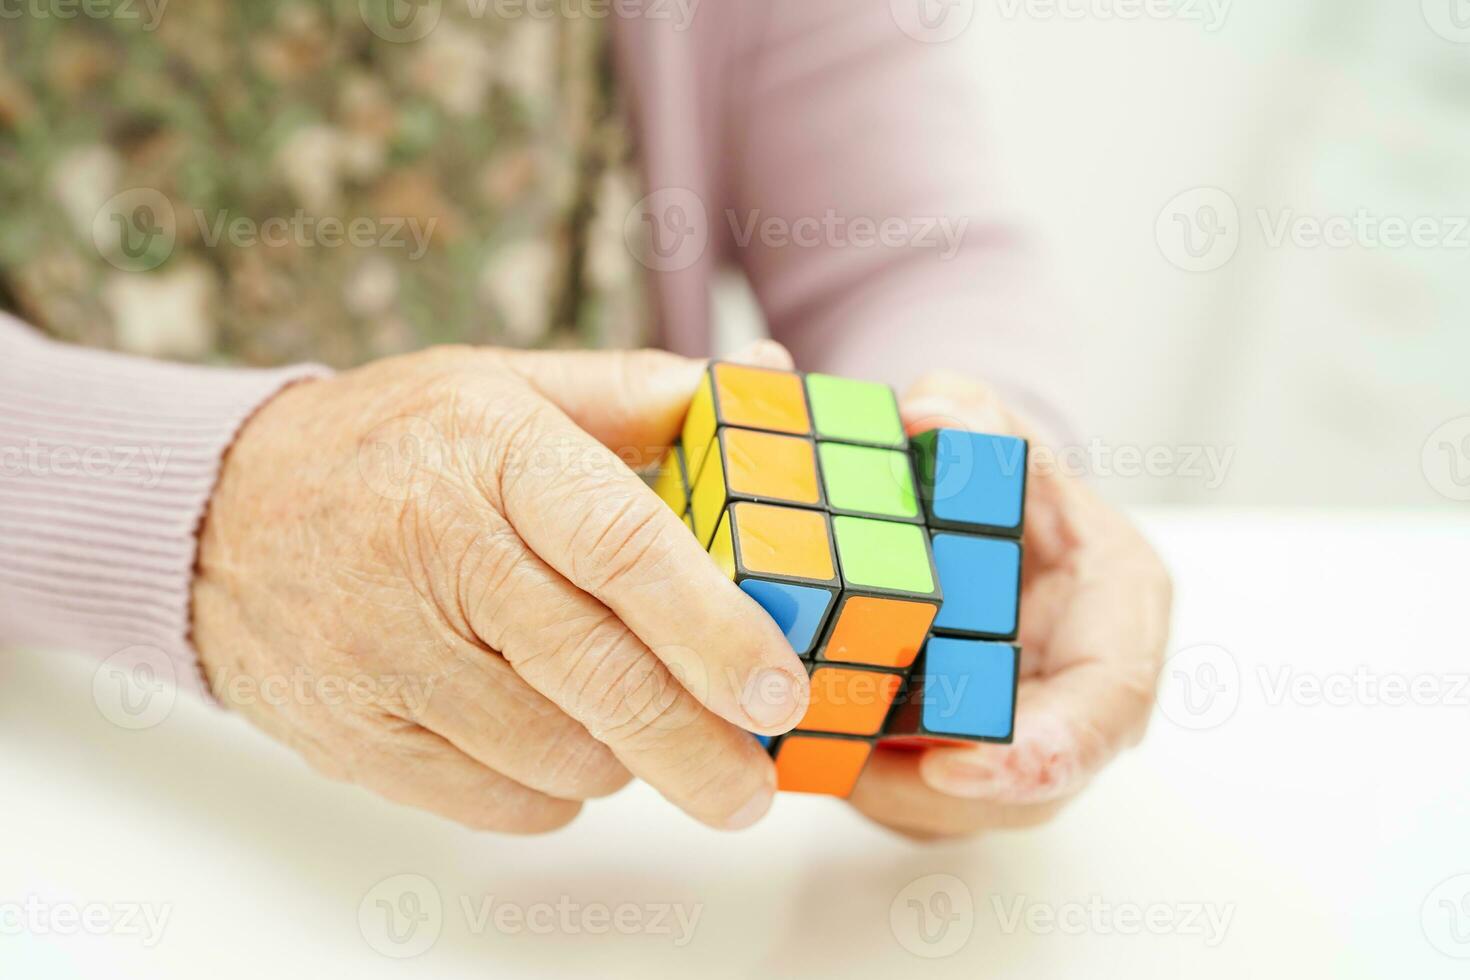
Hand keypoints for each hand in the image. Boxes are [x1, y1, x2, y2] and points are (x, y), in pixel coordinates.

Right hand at [192, 343, 809, 832]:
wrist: (218, 516)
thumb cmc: (396, 447)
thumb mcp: (509, 388)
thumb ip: (641, 395)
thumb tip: (766, 382)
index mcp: (487, 447)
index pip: (622, 546)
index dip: (713, 628)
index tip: (778, 691)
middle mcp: (433, 546)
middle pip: (596, 675)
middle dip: (693, 748)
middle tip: (751, 785)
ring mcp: (382, 652)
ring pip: (554, 751)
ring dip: (618, 755)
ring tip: (624, 715)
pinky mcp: (353, 735)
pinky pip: (493, 801)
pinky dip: (550, 789)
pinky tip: (550, 739)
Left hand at [847, 372, 1172, 838]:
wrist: (995, 523)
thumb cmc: (1013, 486)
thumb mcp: (999, 433)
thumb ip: (975, 417)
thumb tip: (931, 411)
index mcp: (1121, 612)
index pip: (1108, 707)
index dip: (1040, 751)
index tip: (953, 765)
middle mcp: (1085, 693)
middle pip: (1028, 780)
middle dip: (936, 788)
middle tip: (849, 767)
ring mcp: (1029, 735)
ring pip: (964, 801)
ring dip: (886, 788)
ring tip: (813, 752)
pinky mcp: (970, 758)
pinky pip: (920, 794)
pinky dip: (865, 778)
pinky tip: (810, 746)